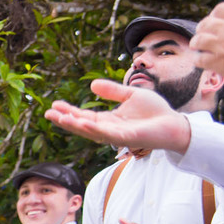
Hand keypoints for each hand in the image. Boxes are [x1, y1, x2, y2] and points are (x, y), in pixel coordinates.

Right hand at [44, 79, 191, 153]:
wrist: (176, 124)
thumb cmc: (156, 112)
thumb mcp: (131, 95)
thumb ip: (113, 91)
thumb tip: (92, 85)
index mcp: (108, 120)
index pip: (84, 116)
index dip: (69, 111)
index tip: (54, 104)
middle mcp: (109, 130)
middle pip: (82, 126)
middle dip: (65, 120)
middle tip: (47, 113)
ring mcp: (117, 135)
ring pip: (91, 132)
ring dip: (75, 125)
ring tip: (60, 118)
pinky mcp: (128, 138)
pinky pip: (108, 134)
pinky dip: (94, 129)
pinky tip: (84, 123)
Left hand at [191, 1, 223, 88]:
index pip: (221, 9)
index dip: (214, 15)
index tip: (214, 21)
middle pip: (205, 24)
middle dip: (202, 29)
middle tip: (202, 35)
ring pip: (199, 40)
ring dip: (196, 43)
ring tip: (197, 46)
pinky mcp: (219, 62)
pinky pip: (199, 58)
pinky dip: (198, 60)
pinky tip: (202, 61)